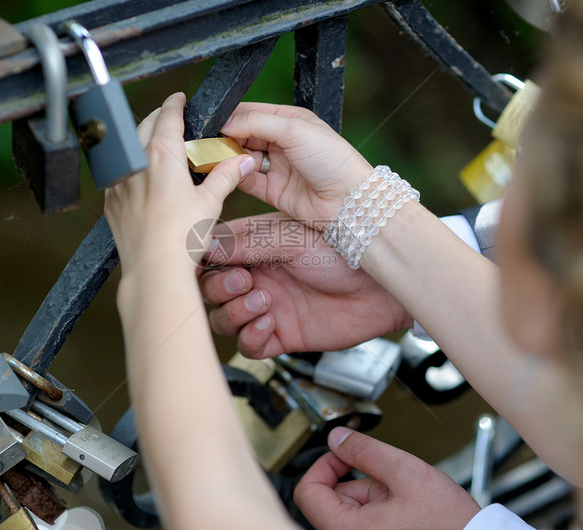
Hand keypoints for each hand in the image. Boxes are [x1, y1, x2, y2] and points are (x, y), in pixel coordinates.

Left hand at [104, 93, 255, 270]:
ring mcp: (119, 182)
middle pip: (143, 126)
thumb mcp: (211, 202)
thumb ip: (226, 176)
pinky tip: (142, 179)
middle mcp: (136, 163)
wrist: (154, 268)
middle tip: (171, 119)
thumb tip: (243, 161)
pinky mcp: (111, 202)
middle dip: (157, 118)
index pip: (168, 116)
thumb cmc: (182, 236)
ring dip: (141, 142)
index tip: (179, 98)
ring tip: (157, 148)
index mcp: (161, 155)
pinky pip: (119, 174)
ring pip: (128, 150)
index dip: (175, 104)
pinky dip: (130, 168)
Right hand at [200, 213, 411, 357]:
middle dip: (219, 287)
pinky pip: (249, 345)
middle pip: (212, 289)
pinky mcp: (282, 335)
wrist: (382, 288)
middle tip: (244, 282)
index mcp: (256, 245)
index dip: (202, 260)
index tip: (200, 263)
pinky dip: (251, 336)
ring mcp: (268, 306)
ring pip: (224, 319)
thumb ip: (248, 243)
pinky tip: (270, 323)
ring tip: (263, 302)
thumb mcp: (292, 238)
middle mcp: (258, 276)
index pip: (212, 253)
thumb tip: (206, 246)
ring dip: (234, 312)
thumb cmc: (345, 251)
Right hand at [222, 103, 374, 226]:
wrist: (347, 199)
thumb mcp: (293, 129)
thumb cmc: (331, 159)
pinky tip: (230, 171)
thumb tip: (226, 122)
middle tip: (210, 141)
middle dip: (227, 138)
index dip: (232, 116)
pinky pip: (247, 181)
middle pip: (244, 136)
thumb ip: (257, 122)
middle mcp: (282, 142)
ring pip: (243, 158)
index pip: (252, 113)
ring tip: (218, 156)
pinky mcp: (272, 191)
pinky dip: (237, 176)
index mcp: (289, 120)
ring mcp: (277, 167)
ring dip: (231, 157)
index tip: (213, 121)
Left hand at [294, 428, 480, 529]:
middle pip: (330, 498)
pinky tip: (406, 509)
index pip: (307, 491)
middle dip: (359, 480)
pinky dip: (380, 508)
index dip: (324, 464)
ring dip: (373, 495)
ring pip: (350, 509)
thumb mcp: (406, 473)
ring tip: (405, 499)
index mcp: (346, 529)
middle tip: (390, 480)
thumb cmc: (448, 523)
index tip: (345, 454)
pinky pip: (364, 521)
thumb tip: (336, 437)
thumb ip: (365, 451)